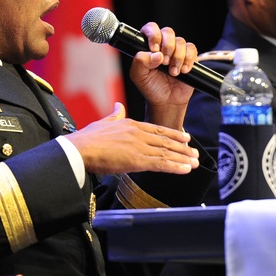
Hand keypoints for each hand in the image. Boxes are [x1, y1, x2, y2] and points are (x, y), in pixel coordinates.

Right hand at [66, 103, 199, 174]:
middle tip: (195, 152)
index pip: (158, 129)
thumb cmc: (88, 139)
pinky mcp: (138, 160)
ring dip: (183, 158)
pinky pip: (161, 164)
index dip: (173, 134)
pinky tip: (185, 169)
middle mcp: (138, 134)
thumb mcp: (104, 122)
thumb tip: (118, 106)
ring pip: (167, 152)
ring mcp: (139, 147)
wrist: (80, 149)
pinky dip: (175, 166)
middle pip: (166, 141)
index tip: (185, 137)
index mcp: (131, 124)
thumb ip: (115, 115)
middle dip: (183, 147)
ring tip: (195, 162)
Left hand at [128, 22, 196, 128]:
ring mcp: (176, 51)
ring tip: (173, 72)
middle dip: (167, 46)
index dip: (154, 35)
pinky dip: (188, 60)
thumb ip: (140, 62)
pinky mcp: (189, 57)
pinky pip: (192, 50)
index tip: (154, 48)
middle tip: (164, 62)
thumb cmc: (151, 87)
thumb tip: (155, 54)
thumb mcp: (138, 76)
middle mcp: (162, 46)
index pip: (151, 29)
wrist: (167, 101)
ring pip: (181, 42)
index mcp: (148, 46)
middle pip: (168, 32)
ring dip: (177, 57)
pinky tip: (183, 71)